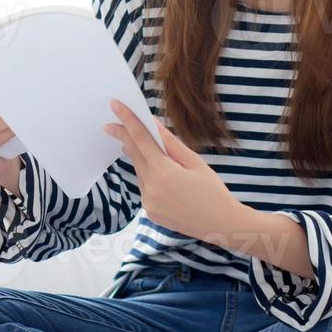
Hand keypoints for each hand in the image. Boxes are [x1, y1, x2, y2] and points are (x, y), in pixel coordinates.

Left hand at [102, 100, 238, 244]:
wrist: (220, 225)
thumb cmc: (212, 191)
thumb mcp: (195, 162)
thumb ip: (171, 143)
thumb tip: (153, 124)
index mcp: (164, 172)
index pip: (140, 139)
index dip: (126, 120)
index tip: (114, 105)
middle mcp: (151, 188)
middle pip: (134, 154)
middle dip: (124, 137)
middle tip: (111, 124)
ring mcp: (148, 202)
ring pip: (139, 172)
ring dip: (142, 160)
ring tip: (157, 157)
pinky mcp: (149, 212)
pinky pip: (144, 187)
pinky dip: (149, 177)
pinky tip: (165, 179)